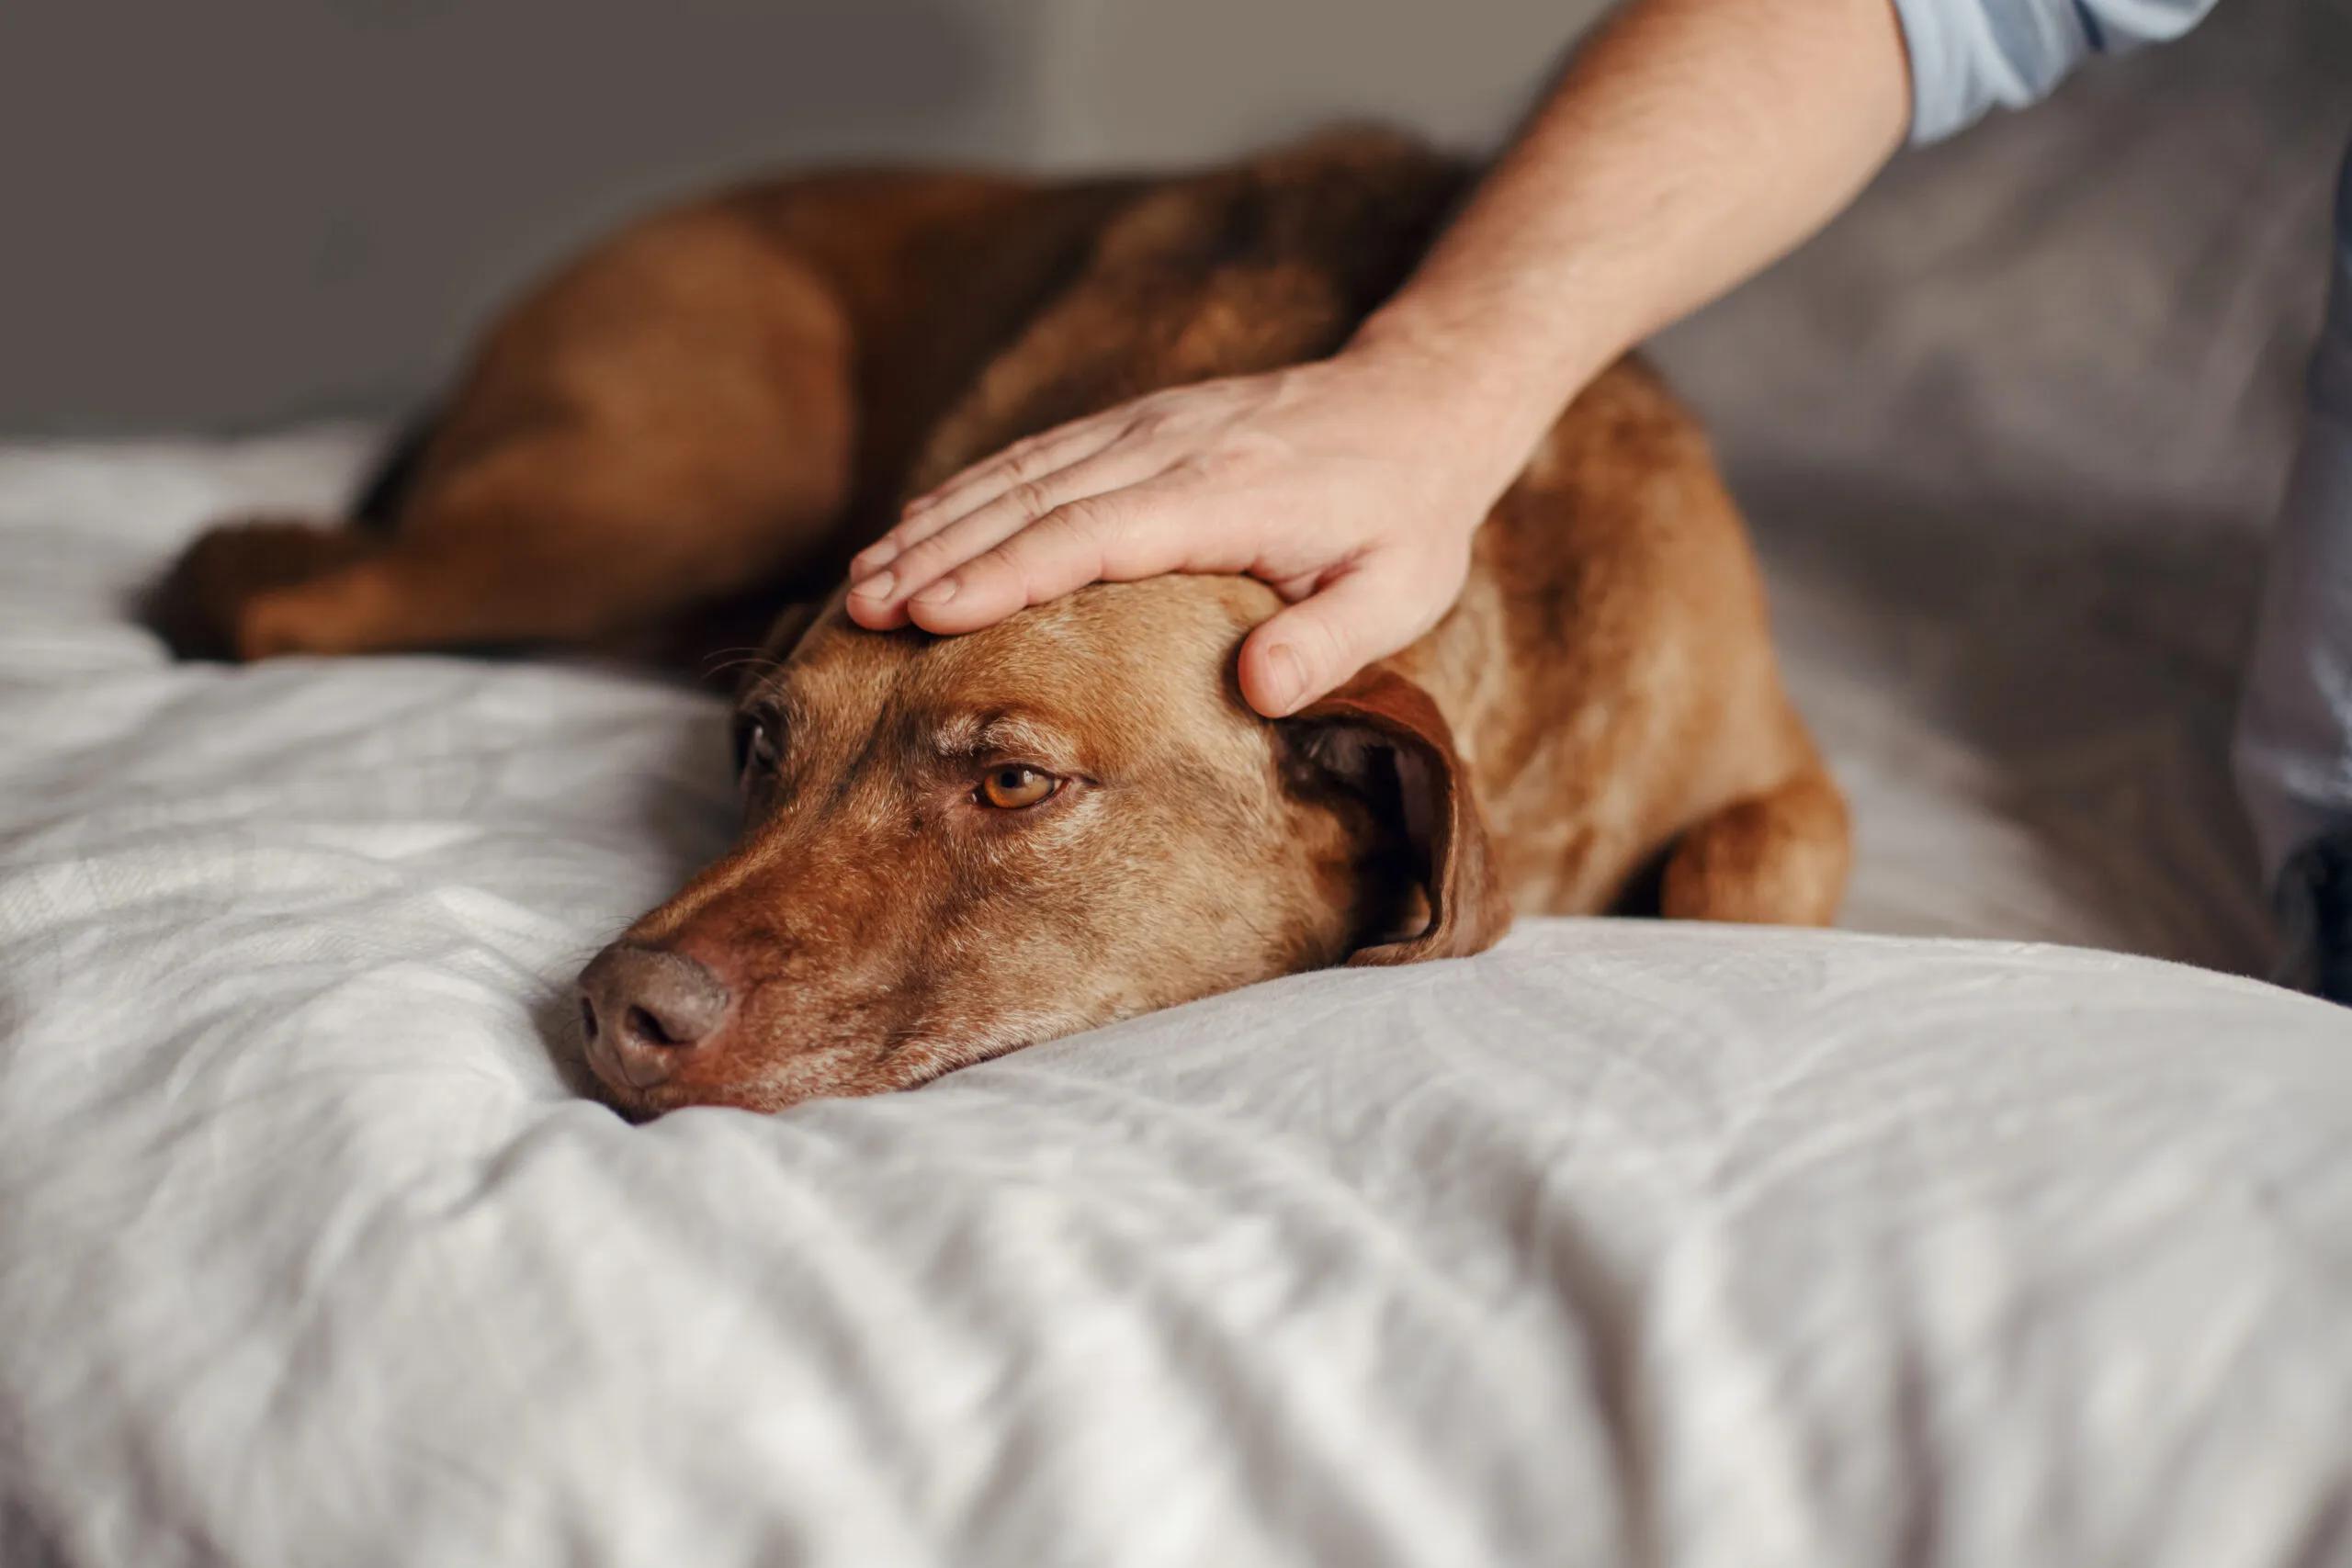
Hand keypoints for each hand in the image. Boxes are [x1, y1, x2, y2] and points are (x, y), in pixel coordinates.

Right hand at [845, 350, 1522, 716]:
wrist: (1419, 401)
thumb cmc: (1408, 515)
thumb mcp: (1401, 591)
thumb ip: (1331, 643)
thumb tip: (1259, 692)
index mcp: (1223, 495)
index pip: (1090, 534)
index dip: (1004, 574)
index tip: (929, 614)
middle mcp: (1169, 448)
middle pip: (1031, 500)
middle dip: (938, 554)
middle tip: (862, 609)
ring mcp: (1147, 426)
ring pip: (1020, 472)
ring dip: (937, 522)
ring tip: (865, 580)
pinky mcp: (1139, 421)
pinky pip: (1039, 455)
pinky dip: (971, 491)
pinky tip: (920, 526)